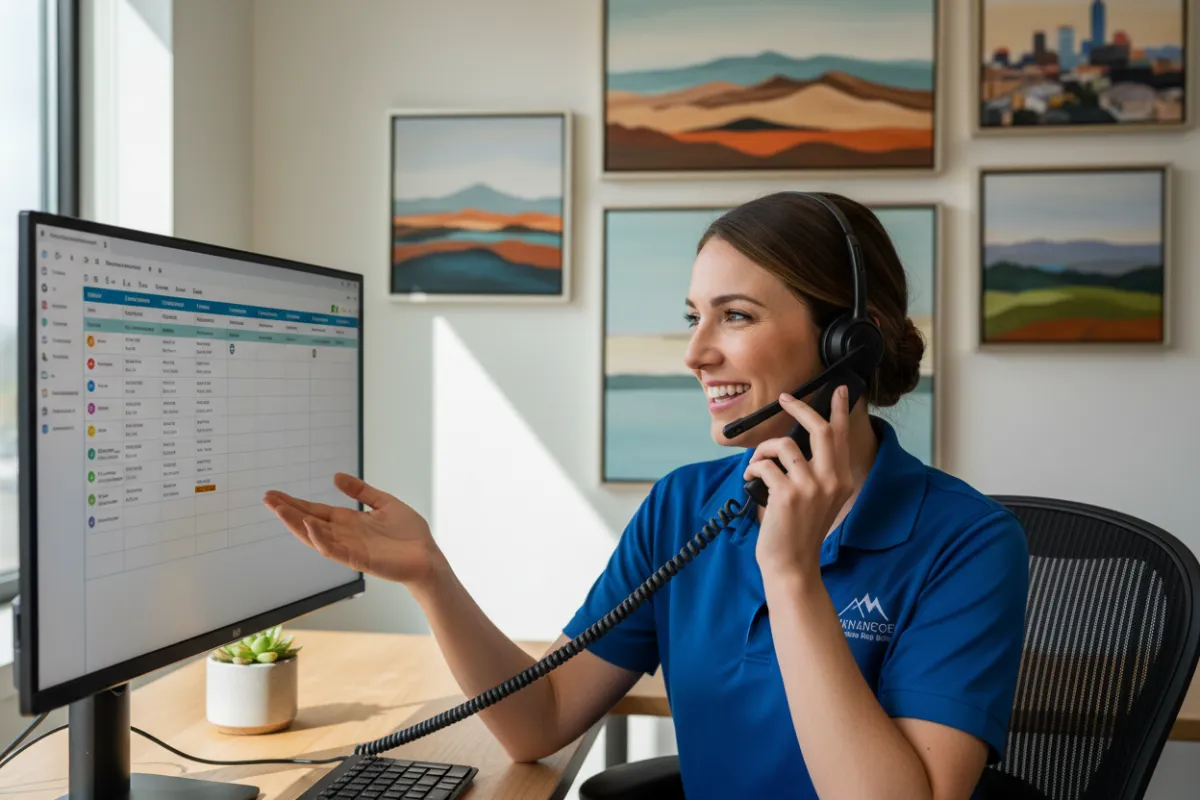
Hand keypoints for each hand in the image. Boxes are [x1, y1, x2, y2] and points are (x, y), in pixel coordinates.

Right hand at [263, 473, 443, 587]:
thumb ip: (361, 491)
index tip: (274, 494)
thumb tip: (336, 476)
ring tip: (280, 509)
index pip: (315, 511)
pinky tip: (310, 526)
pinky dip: (321, 539)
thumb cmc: (409, 534)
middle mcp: (344, 534)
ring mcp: (349, 548)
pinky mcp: (359, 559)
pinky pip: (334, 550)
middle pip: (308, 522)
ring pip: (315, 536)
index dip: (294, 503)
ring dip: (297, 524)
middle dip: (288, 511)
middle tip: (267, 499)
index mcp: (349, 521)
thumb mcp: (384, 503)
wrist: (427, 557)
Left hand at [742, 385, 855, 580]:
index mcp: (841, 480)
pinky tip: (750, 479)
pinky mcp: (787, 494)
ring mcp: (811, 487)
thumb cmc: (799, 532)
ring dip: (764, 450)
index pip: (841, 436)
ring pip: (784, 445)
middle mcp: (831, 481)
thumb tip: (792, 443)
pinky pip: (764, 465)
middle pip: (820, 429)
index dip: (838, 409)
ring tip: (757, 463)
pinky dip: (752, 468)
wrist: (792, 565)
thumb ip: (815, 472)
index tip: (836, 389)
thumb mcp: (819, 500)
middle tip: (785, 399)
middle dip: (800, 409)